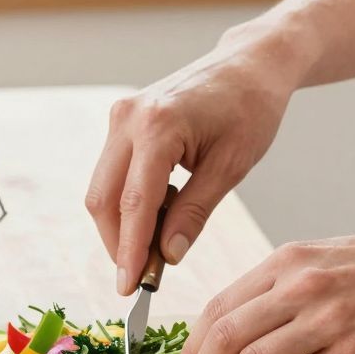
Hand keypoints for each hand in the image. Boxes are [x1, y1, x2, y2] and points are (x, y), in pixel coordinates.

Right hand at [85, 37, 298, 294]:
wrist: (250, 64)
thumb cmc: (251, 109)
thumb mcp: (231, 166)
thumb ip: (195, 212)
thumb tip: (168, 257)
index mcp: (158, 126)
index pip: (134, 204)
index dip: (129, 252)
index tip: (131, 289)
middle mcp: (128, 118)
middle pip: (103, 199)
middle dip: (119, 244)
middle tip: (145, 278)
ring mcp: (120, 116)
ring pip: (103, 188)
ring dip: (123, 225)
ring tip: (161, 245)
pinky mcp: (122, 120)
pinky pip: (114, 172)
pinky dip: (130, 202)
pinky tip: (163, 213)